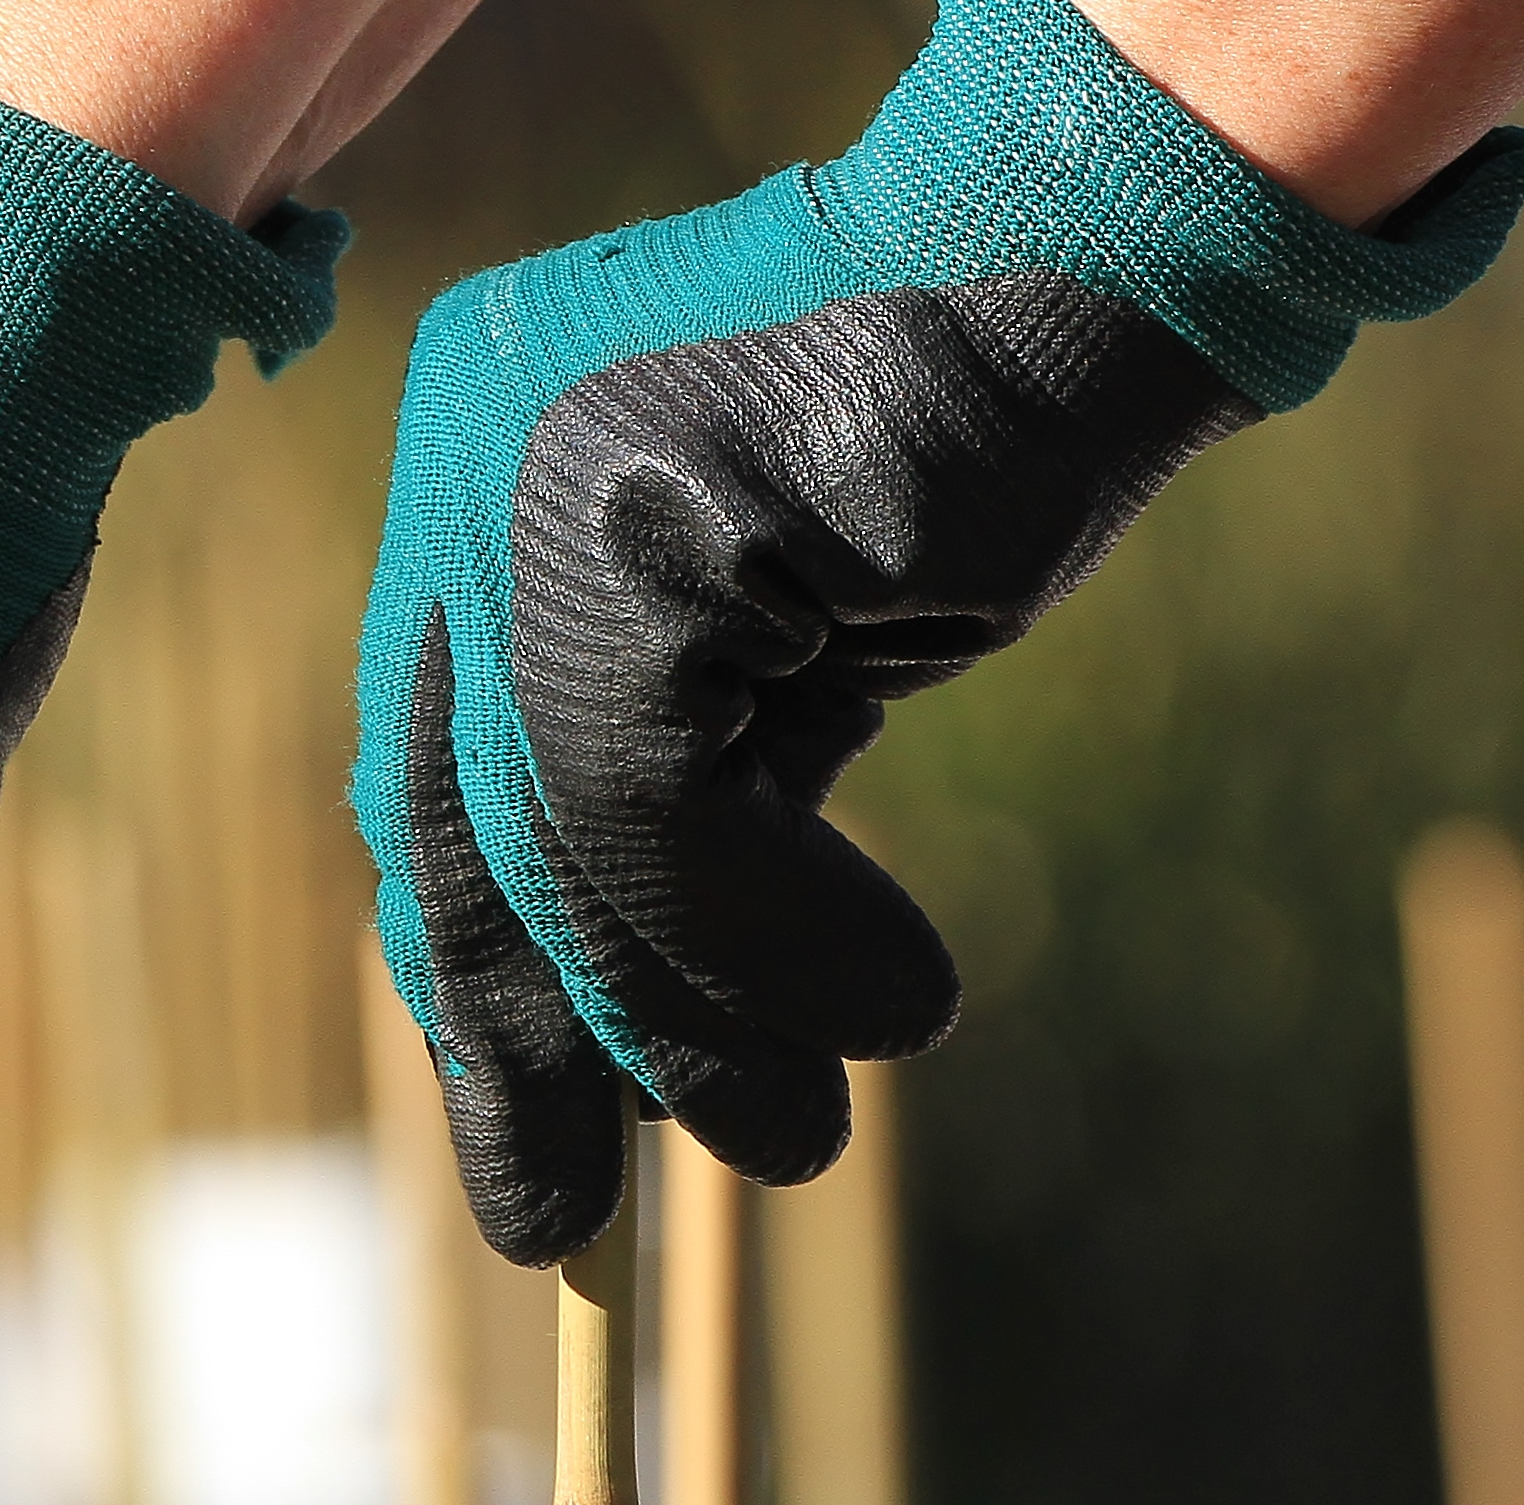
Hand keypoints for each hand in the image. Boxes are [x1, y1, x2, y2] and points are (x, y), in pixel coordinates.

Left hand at [353, 0, 1523, 1264]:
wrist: (1094, 259)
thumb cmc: (953, 444)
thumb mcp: (766, 641)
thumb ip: (664, 794)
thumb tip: (612, 1059)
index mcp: (456, 478)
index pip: (430, 789)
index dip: (474, 985)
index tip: (521, 1132)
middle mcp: (462, 470)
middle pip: (458, 831)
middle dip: (523, 1050)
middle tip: (562, 1227)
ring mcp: (537, 487)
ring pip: (564, 842)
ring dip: (680, 1028)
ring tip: (786, 1148)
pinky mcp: (652, 529)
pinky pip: (662, 812)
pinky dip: (773, 947)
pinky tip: (893, 1017)